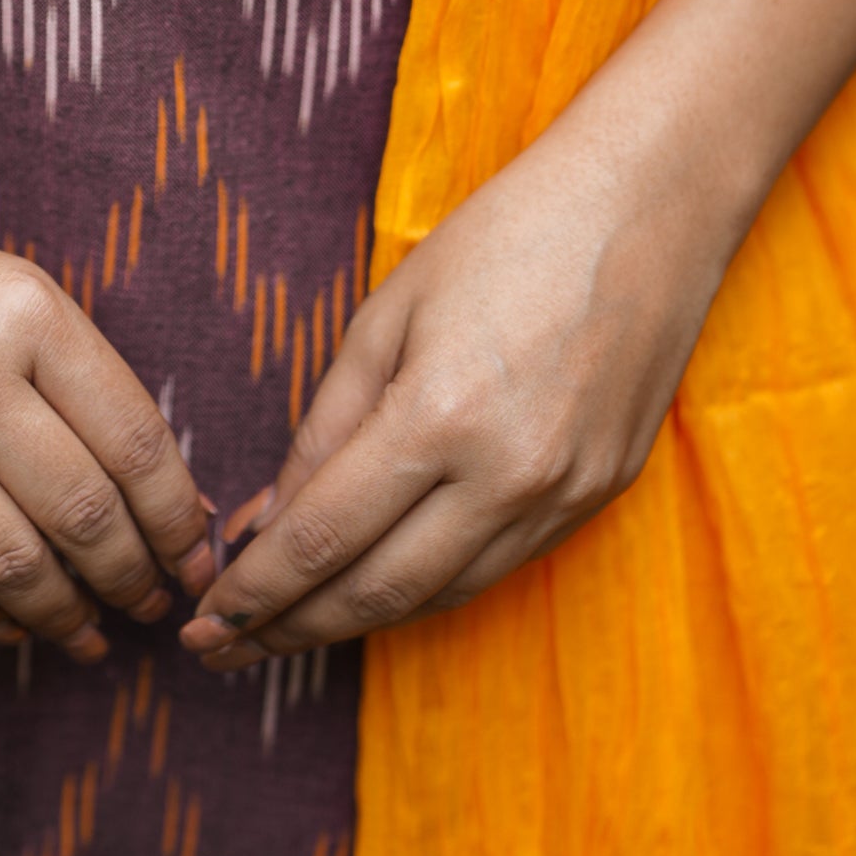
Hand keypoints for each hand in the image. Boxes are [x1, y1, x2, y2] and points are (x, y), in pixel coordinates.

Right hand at [0, 150, 214, 662]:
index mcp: (24, 309)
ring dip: (60, 615)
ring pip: (7, 562)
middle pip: (82, 514)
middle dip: (133, 578)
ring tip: (84, 632)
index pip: (135, 442)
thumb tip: (167, 490)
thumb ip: (74, 375)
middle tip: (151, 604)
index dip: (178, 519)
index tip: (196, 556)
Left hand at [177, 115, 737, 667]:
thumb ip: (324, 427)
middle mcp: (506, 476)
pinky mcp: (599, 497)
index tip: (206, 622)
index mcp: (440, 417)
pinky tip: (378, 584)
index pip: (322, 538)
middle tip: (222, 649)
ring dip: (355, 622)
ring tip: (286, 629)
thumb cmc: (504, 237)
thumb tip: (268, 521)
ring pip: (438, 597)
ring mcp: (563, 496)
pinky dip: (426, 587)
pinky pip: (495, 568)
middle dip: (289, 631)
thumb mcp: (387, 316)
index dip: (255, 591)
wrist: (649, 206)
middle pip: (376, 592)